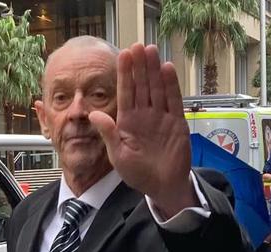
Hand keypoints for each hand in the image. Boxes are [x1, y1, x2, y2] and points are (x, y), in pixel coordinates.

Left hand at [89, 43, 194, 216]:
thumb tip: (93, 115)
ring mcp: (161, 118)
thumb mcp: (118, 155)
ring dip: (153, 70)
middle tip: (138, 45)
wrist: (162, 187)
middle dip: (139, 66)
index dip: (124, 74)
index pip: (125, 92)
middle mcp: (144, 115)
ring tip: (151, 50)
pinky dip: (171, 85)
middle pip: (141, 85)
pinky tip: (167, 69)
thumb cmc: (138, 174)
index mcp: (128, 122)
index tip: (123, 54)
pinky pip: (173, 101)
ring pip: (157, 88)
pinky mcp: (177, 123)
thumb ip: (109, 134)